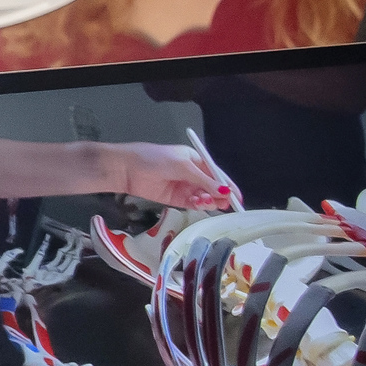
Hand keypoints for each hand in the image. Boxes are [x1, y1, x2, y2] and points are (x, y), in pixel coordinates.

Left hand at [99, 144, 234, 211]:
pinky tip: (198, 204)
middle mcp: (193, 174)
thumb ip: (204, 180)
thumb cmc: (154, 159)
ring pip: (204, 198)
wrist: (127, 169)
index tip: (237, 199)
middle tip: (223, 203)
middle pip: (213, 188)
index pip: (218, 175)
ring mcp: (184, 187)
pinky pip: (192, 204)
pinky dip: (198, 205)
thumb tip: (224, 191)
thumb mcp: (183, 166)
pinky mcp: (175, 199)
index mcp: (197, 161)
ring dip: (208, 201)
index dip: (228, 187)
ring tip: (204, 201)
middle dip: (219, 196)